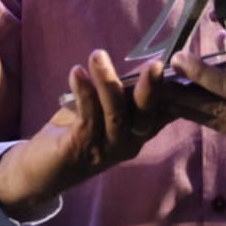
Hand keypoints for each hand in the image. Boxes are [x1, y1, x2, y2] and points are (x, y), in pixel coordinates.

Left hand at [0, 51, 170, 217]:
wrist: (41, 170)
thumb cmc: (76, 132)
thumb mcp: (104, 111)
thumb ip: (123, 92)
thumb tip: (145, 61)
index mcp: (139, 131)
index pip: (167, 110)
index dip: (178, 91)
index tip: (184, 66)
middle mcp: (129, 141)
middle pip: (146, 113)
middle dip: (152, 88)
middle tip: (156, 64)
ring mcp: (107, 147)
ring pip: (115, 112)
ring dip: (107, 81)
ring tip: (98, 55)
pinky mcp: (82, 147)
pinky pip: (87, 115)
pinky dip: (83, 91)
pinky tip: (77, 72)